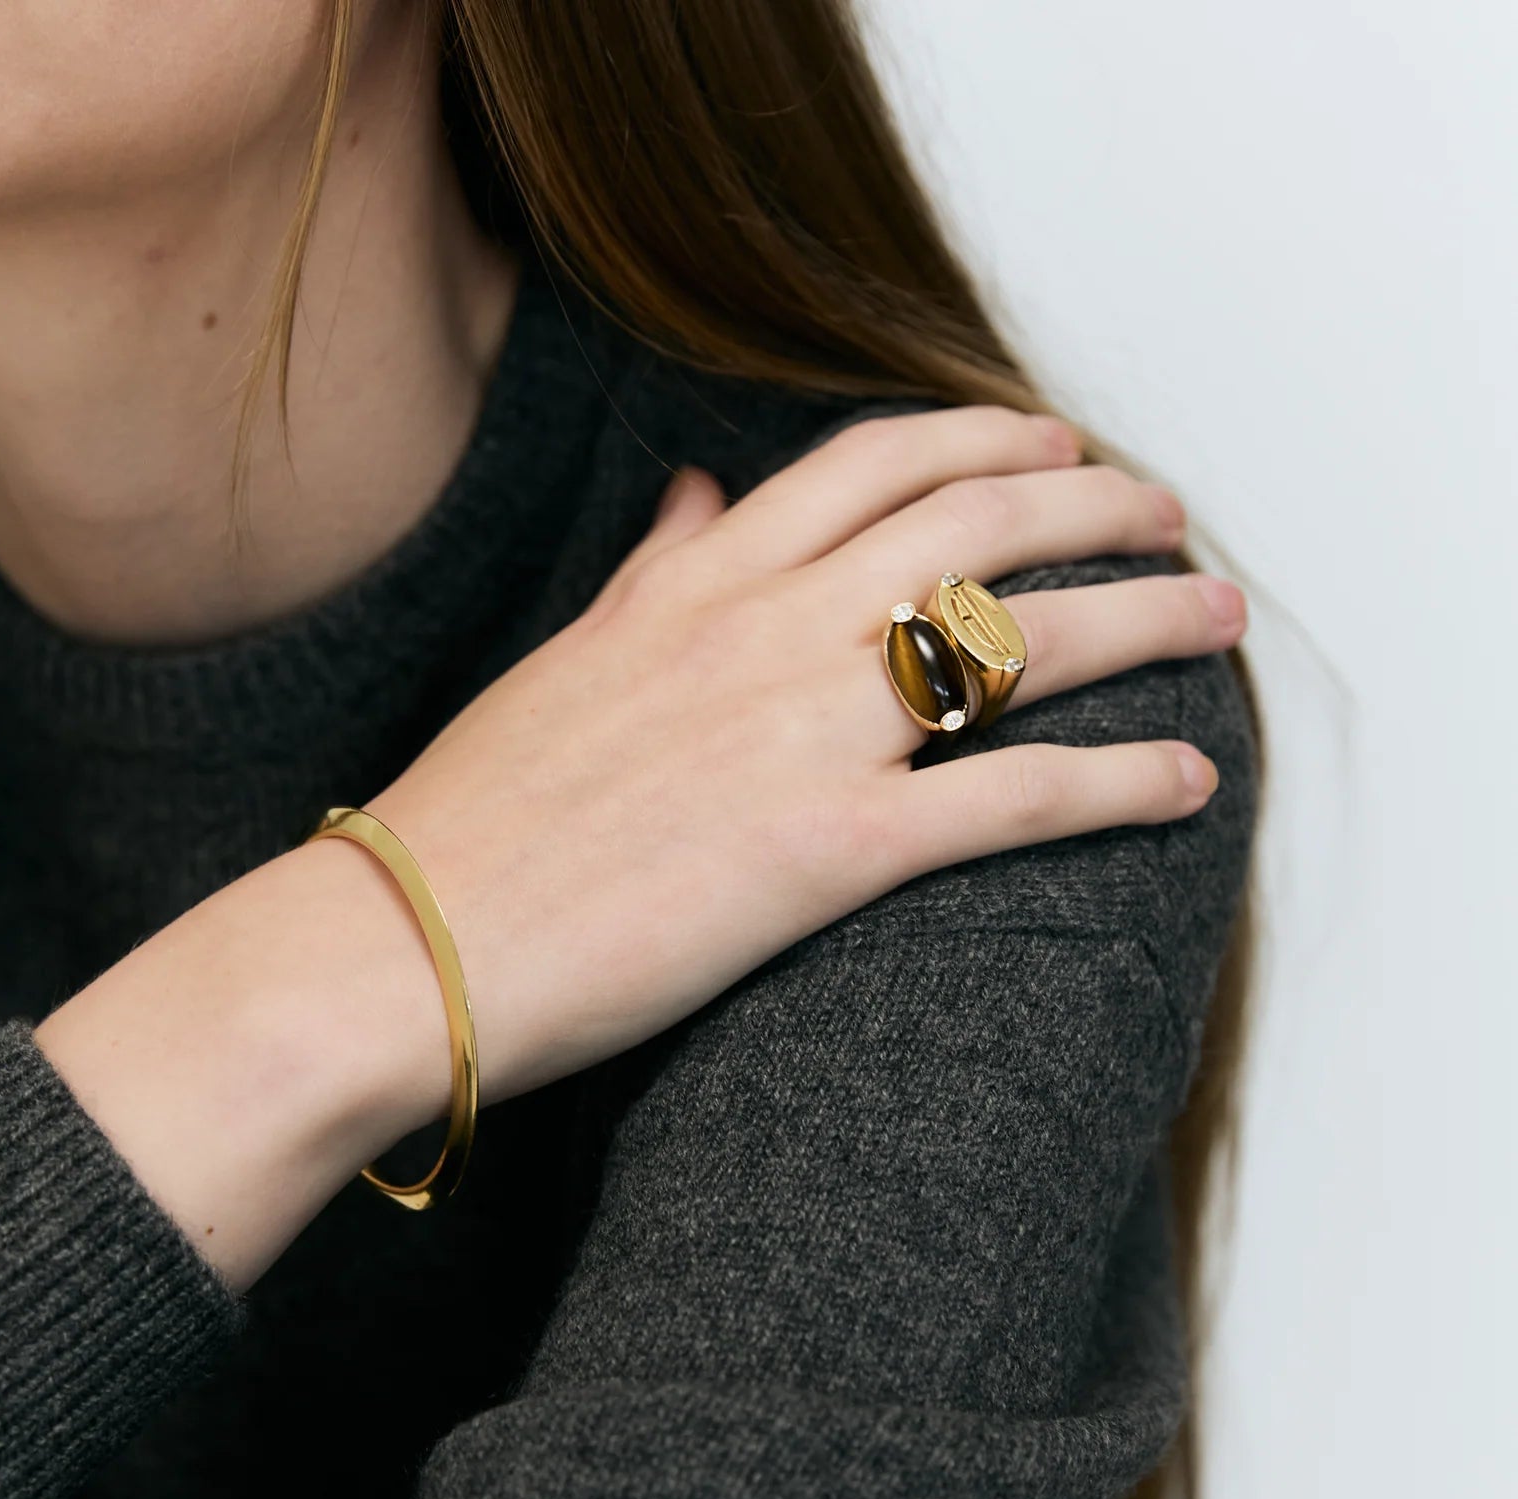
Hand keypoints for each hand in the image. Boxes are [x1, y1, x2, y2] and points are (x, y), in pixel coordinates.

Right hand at [363, 406, 1246, 1116]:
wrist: (404, 941)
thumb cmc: (473, 817)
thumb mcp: (565, 659)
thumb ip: (648, 569)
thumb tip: (692, 490)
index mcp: (697, 580)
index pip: (870, 461)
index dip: (983, 438)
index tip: (1049, 443)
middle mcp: (764, 629)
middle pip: (976, 522)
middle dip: (1095, 502)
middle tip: (1165, 516)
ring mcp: (801, 733)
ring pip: (1019, 637)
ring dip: (1141, 619)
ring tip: (1213, 618)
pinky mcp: (827, 850)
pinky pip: (1012, 798)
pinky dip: (1118, 782)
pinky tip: (1186, 780)